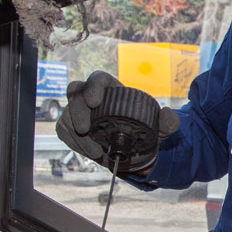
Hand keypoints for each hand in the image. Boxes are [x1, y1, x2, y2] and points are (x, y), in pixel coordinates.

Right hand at [55, 71, 179, 173]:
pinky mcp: (70, 127)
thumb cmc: (143, 130)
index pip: (97, 79)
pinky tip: (89, 152)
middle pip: (74, 92)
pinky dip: (73, 142)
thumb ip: (167, 122)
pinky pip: (63, 131)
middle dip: (77, 109)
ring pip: (67, 114)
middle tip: (86, 129)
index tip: (94, 102)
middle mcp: (90, 96)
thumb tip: (168, 115)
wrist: (132, 149)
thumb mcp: (159, 128)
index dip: (92, 87)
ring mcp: (78, 111)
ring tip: (96, 151)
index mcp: (110, 88)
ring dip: (77, 134)